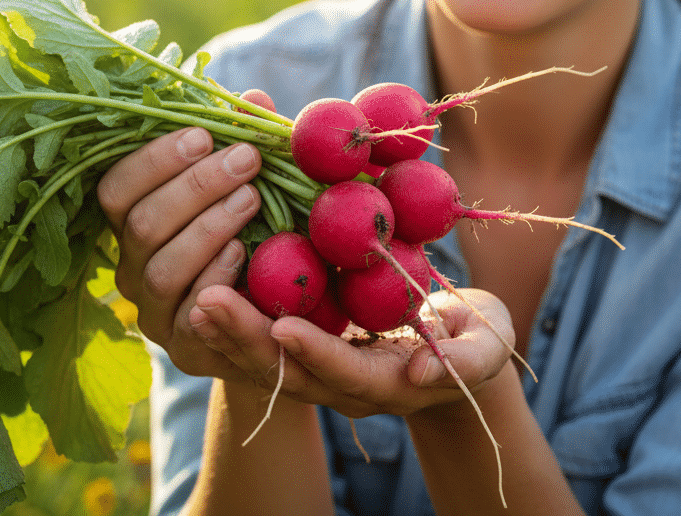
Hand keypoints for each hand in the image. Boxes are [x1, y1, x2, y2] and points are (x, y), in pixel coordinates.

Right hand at [97, 92, 271, 379]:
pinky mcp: (184, 349)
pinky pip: (189, 316)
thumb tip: (253, 99)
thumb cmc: (255, 238)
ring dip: (206, 228)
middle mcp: (130, 269)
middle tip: (246, 159)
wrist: (277, 323)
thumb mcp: (251, 188)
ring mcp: (154, 313)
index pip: (115, 188)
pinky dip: (215, 279)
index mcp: (132, 224)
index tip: (202, 134)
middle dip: (194, 187)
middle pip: (140, 225)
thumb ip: (244, 146)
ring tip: (251, 198)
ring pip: (160, 269)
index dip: (153, 160)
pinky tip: (244, 252)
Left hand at [187, 283, 515, 417]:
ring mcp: (318, 374)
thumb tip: (425, 373)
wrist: (452, 355)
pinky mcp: (302, 353)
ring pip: (265, 361)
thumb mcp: (486, 346)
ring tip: (194, 300)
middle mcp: (342, 387)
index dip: (316, 351)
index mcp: (388, 384)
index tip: (284, 326)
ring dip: (228, 332)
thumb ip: (465, 360)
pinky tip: (200, 294)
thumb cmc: (474, 340)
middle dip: (248, 338)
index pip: (345, 373)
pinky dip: (231, 323)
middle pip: (288, 371)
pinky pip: (260, 344)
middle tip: (208, 302)